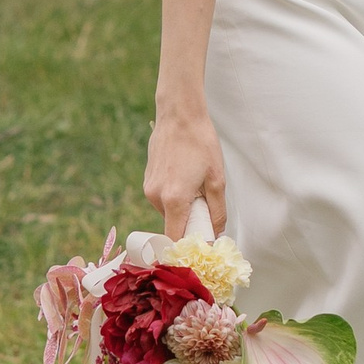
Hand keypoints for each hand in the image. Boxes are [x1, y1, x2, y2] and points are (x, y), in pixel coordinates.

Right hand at [144, 104, 227, 237]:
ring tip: (195, 185)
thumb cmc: (200, 143)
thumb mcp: (216, 179)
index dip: (187, 247)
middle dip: (189, 224)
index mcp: (174, 199)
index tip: (200, 248)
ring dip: (182, 207)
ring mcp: (148, 188)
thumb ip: (217, 211)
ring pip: (168, 211)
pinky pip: (162, 198)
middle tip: (205, 208)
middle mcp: (156, 197)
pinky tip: (185, 176)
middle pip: (173, 225)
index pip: (175, 239)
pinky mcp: (147, 180)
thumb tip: (216, 233)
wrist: (179, 115)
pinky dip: (174, 196)